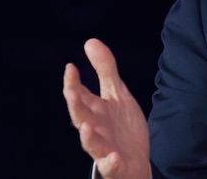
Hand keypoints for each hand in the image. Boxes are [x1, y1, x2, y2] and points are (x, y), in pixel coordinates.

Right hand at [63, 38, 150, 178]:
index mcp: (94, 111)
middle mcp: (95, 128)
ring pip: (91, 144)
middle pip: (81, 117)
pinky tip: (114, 157)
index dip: (73, 83)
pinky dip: (111, 163)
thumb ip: (105, 69)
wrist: (135, 159)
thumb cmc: (120, 126)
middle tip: (71, 93)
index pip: (78, 96)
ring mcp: (104, 148)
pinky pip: (111, 166)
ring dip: (88, 137)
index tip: (70, 67)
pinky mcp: (116, 165)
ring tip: (86, 128)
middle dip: (75, 105)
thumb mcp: (117, 94)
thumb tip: (90, 41)